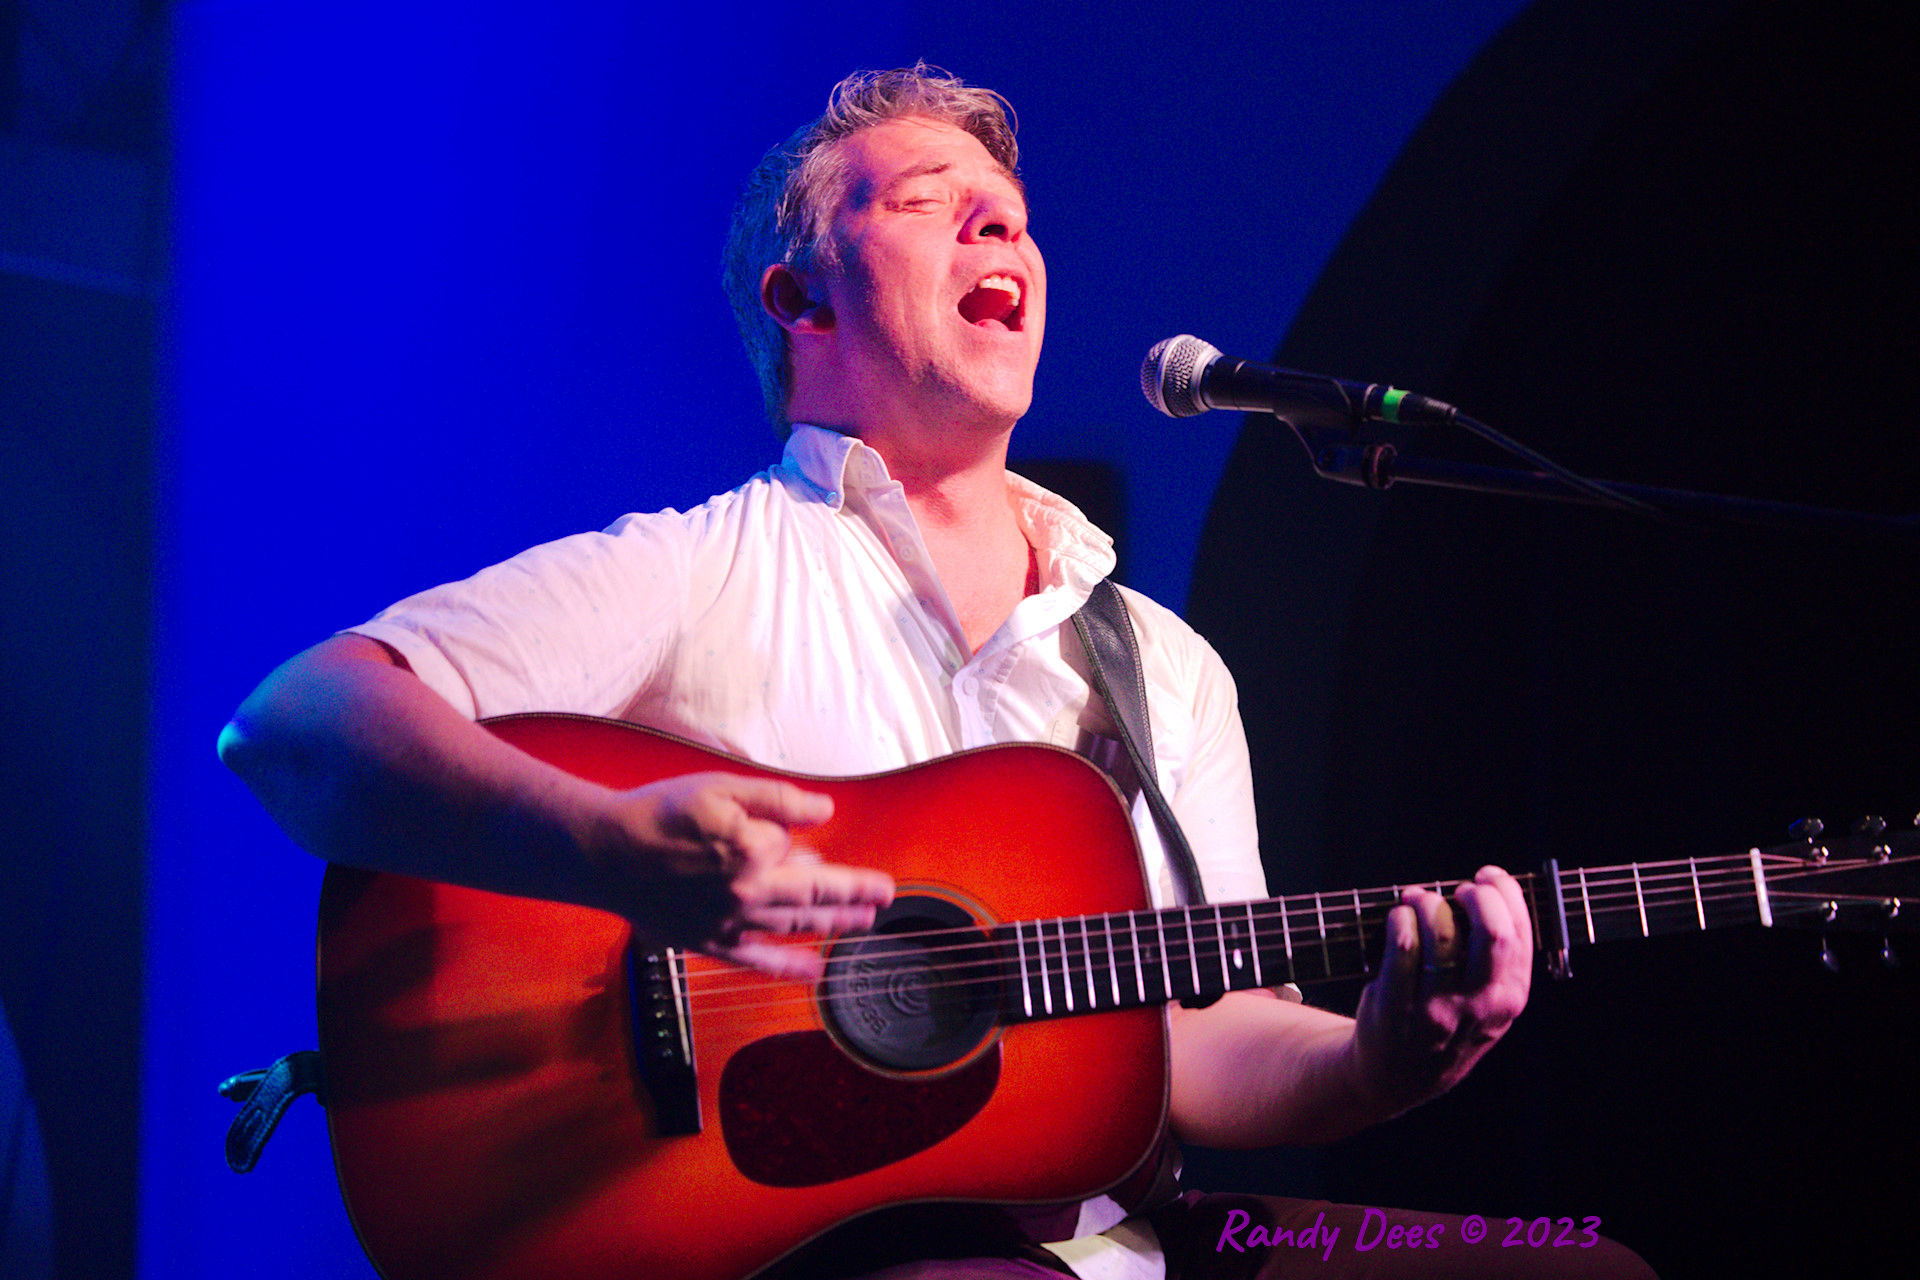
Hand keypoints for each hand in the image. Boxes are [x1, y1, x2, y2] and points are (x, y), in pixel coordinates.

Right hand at [578, 772, 892, 979]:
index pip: (797, 849)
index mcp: (753, 852)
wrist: (604, 852)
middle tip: (885, 897)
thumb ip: (777, 799)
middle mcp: (748, 893)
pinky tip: (814, 973)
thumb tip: (826, 812)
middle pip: (815, 897)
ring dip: (833, 927)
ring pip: (794, 927)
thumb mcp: (721, 788)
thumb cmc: (660, 813)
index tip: (837, 857)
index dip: (810, 848)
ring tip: (863, 924)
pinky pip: (756, 960)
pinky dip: (788, 967)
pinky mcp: (709, 942)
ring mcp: (730, 922)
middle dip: (854, 896)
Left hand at [1348, 865, 1532, 1112]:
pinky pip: (1401, 944)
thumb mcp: (1488, 1004)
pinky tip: (1400, 916)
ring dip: (1428, 902)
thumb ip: (1497, 960)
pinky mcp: (1395, 1002)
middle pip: (1492, 932)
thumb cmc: (1447, 1022)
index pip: (1519, 934)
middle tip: (1459, 889)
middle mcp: (1478, 1005)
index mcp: (1509, 999)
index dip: (1505, 893)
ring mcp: (1436, 1006)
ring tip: (1418, 898)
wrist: (1396, 1075)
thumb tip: (1493, 890)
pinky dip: (1400, 917)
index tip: (1488, 876)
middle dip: (1477, 895)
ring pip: (1441, 932)